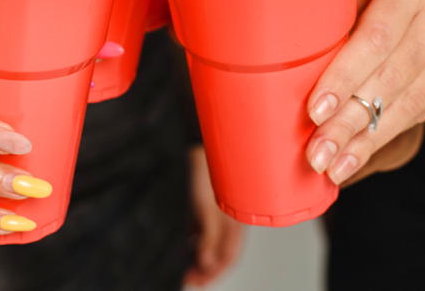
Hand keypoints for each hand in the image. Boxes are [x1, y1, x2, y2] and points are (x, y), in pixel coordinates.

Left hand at [186, 146, 243, 286]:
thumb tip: (206, 262)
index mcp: (236, 224)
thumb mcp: (206, 208)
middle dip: (207, 269)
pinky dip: (199, 240)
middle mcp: (230, 221)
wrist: (203, 146)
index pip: (228, 258)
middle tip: (191, 279)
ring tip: (188, 266)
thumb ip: (208, 236)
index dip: (214, 274)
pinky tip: (190, 242)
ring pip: (213, 242)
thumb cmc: (208, 173)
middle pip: (221, 253)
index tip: (198, 282)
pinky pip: (205, 228)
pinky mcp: (209, 204)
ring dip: (202, 256)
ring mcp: (220, 213)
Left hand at [305, 0, 424, 184]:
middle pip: (394, 79)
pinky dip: (394, 129)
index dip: (344, 79)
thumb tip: (303, 69)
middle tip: (316, 155)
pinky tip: (367, 148)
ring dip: (370, 139)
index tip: (314, 113)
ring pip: (414, 101)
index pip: (375, 40)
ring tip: (336, 166)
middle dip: (350, 123)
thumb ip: (351, 19)